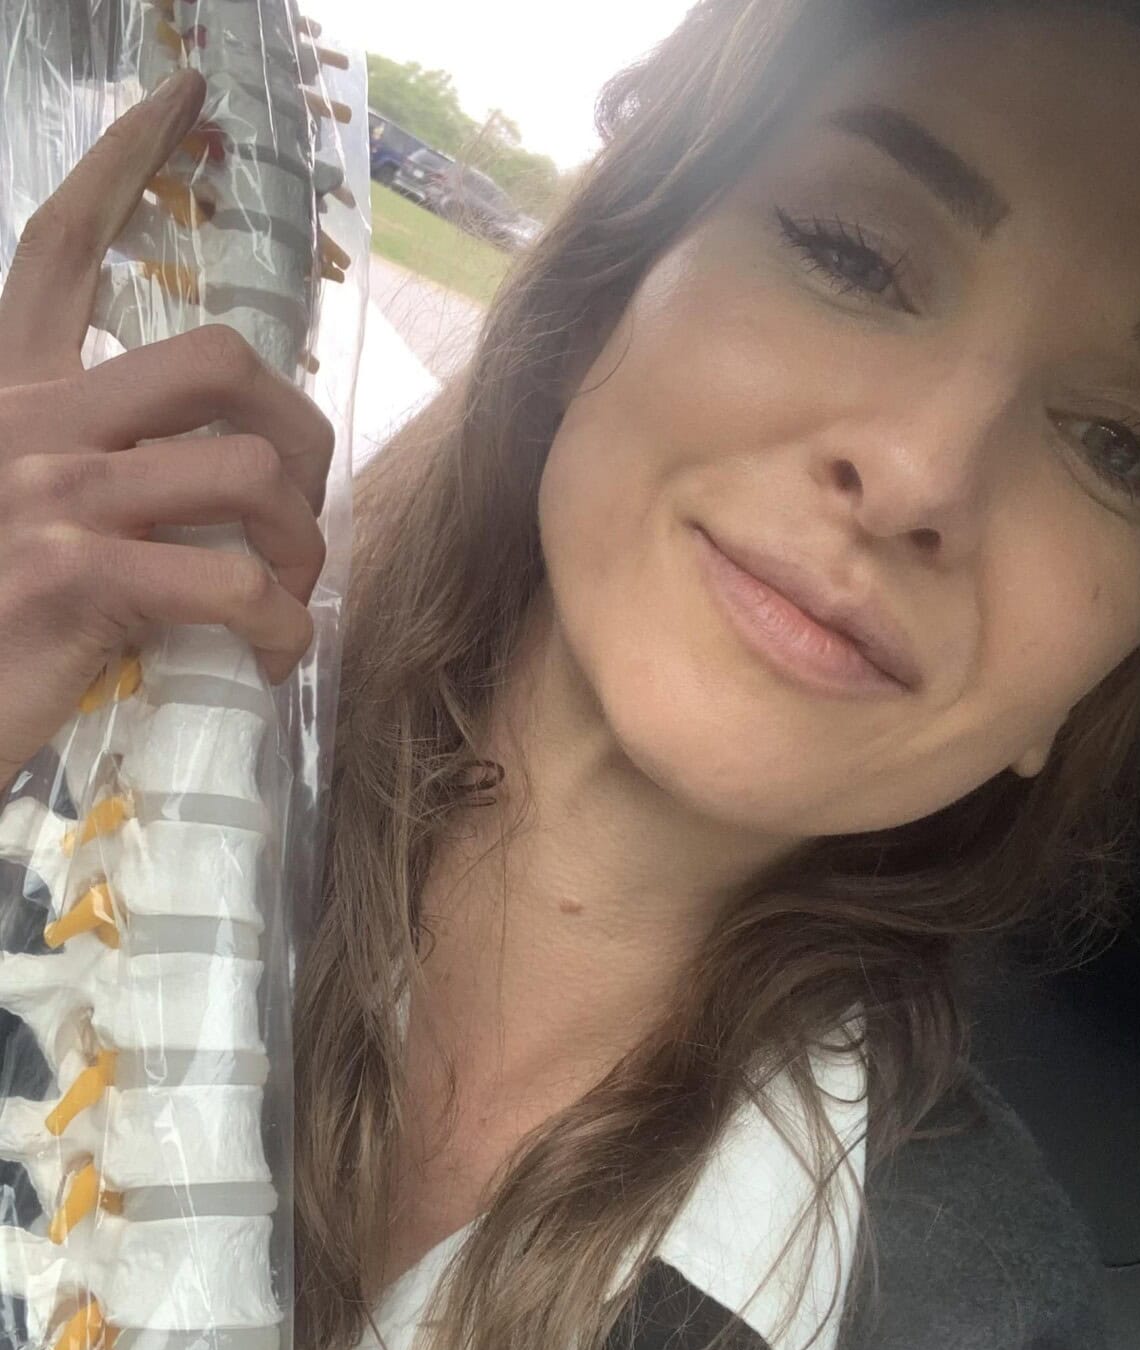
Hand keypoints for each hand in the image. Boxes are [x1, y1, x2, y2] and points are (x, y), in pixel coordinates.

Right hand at [0, 68, 334, 793]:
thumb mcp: (26, 515)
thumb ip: (100, 470)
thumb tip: (223, 478)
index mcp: (12, 396)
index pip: (60, 246)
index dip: (123, 159)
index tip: (182, 93)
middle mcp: (26, 421)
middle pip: (217, 360)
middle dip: (299, 434)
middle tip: (300, 506)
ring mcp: (49, 493)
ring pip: (248, 471)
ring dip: (300, 547)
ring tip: (287, 597)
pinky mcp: (73, 576)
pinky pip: (231, 582)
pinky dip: (278, 626)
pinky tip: (271, 656)